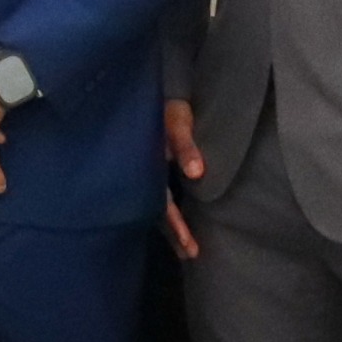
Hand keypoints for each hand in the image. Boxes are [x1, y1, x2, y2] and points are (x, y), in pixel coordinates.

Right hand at [162, 100, 203, 259]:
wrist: (158, 87)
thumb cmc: (168, 102)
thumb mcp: (177, 120)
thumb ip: (184, 145)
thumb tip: (195, 173)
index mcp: (149, 166)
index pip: (161, 204)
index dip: (175, 226)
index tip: (190, 248)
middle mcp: (146, 172)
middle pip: (157, 209)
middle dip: (173, 233)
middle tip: (189, 255)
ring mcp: (149, 169)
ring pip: (156, 203)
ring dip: (171, 225)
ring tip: (185, 246)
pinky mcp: (154, 164)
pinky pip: (158, 191)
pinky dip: (168, 207)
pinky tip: (175, 215)